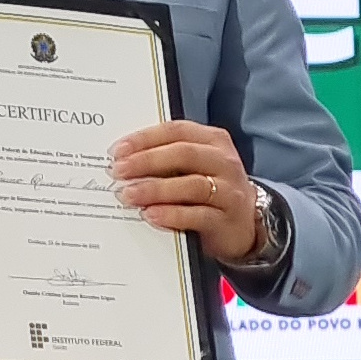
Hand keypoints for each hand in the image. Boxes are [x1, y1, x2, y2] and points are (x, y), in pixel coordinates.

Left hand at [109, 120, 258, 260]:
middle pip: (184, 154)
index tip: (117, 150)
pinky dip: (172, 214)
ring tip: (129, 195)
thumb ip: (165, 160)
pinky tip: (151, 214)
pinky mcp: (228, 220)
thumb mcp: (192, 168)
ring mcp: (229, 191)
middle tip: (118, 171)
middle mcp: (224, 161)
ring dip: (156, 189)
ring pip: (192, 185)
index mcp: (212, 140)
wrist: (242, 228)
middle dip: (147, 161)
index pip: (176, 131)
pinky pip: (199, 215)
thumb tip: (122, 161)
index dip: (145, 138)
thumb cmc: (209, 191)